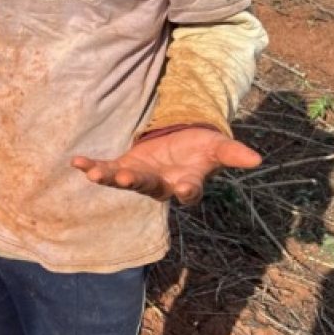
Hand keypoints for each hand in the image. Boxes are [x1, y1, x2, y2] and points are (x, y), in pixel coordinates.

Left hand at [71, 128, 261, 204]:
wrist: (179, 144)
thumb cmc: (200, 148)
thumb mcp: (217, 147)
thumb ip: (232, 153)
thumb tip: (258, 159)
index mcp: (186, 184)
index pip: (188, 191)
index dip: (187, 190)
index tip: (185, 190)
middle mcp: (160, 185)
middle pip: (148, 186)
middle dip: (136, 182)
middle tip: (126, 178)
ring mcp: (140, 177)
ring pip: (122, 180)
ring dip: (107, 177)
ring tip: (92, 173)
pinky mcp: (124, 167)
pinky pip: (105, 168)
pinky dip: (91, 165)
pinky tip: (75, 162)